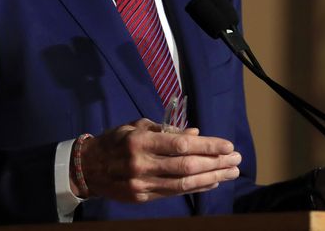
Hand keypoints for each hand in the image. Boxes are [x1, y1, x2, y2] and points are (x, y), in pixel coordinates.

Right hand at [75, 118, 241, 202]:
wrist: (87, 167)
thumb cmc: (116, 140)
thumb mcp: (137, 126)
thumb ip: (166, 130)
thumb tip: (195, 133)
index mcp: (140, 141)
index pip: (181, 145)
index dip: (207, 146)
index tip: (227, 145)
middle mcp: (141, 163)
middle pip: (186, 166)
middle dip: (215, 163)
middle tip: (236, 159)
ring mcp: (141, 184)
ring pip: (183, 183)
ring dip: (211, 178)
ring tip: (231, 173)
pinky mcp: (142, 198)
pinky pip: (174, 193)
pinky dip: (196, 188)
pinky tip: (212, 182)